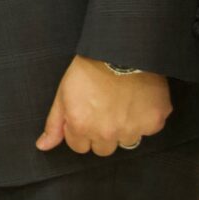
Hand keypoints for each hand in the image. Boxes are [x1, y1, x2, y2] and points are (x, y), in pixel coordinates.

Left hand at [36, 56, 171, 156]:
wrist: (120, 50)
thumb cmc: (89, 69)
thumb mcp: (63, 94)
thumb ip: (54, 123)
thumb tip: (43, 146)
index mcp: (82, 127)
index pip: (80, 147)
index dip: (81, 130)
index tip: (87, 116)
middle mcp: (107, 133)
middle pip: (103, 149)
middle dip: (102, 134)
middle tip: (105, 111)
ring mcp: (132, 129)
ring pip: (127, 141)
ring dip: (124, 128)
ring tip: (123, 104)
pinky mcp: (154, 121)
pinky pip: (149, 130)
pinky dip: (146, 118)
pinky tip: (139, 101)